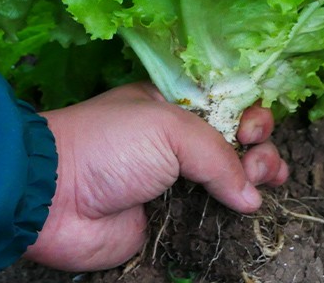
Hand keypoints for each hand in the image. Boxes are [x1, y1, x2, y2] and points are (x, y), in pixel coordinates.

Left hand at [23, 82, 288, 271]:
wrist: (55, 195)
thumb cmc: (111, 143)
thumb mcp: (168, 127)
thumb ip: (217, 156)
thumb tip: (250, 195)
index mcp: (177, 103)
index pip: (227, 103)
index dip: (248, 112)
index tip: (250, 128)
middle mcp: (181, 139)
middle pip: (238, 139)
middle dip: (260, 144)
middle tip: (256, 157)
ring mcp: (178, 180)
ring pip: (233, 177)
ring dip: (261, 173)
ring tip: (268, 178)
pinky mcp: (173, 219)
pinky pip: (215, 216)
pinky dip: (240, 212)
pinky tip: (259, 206)